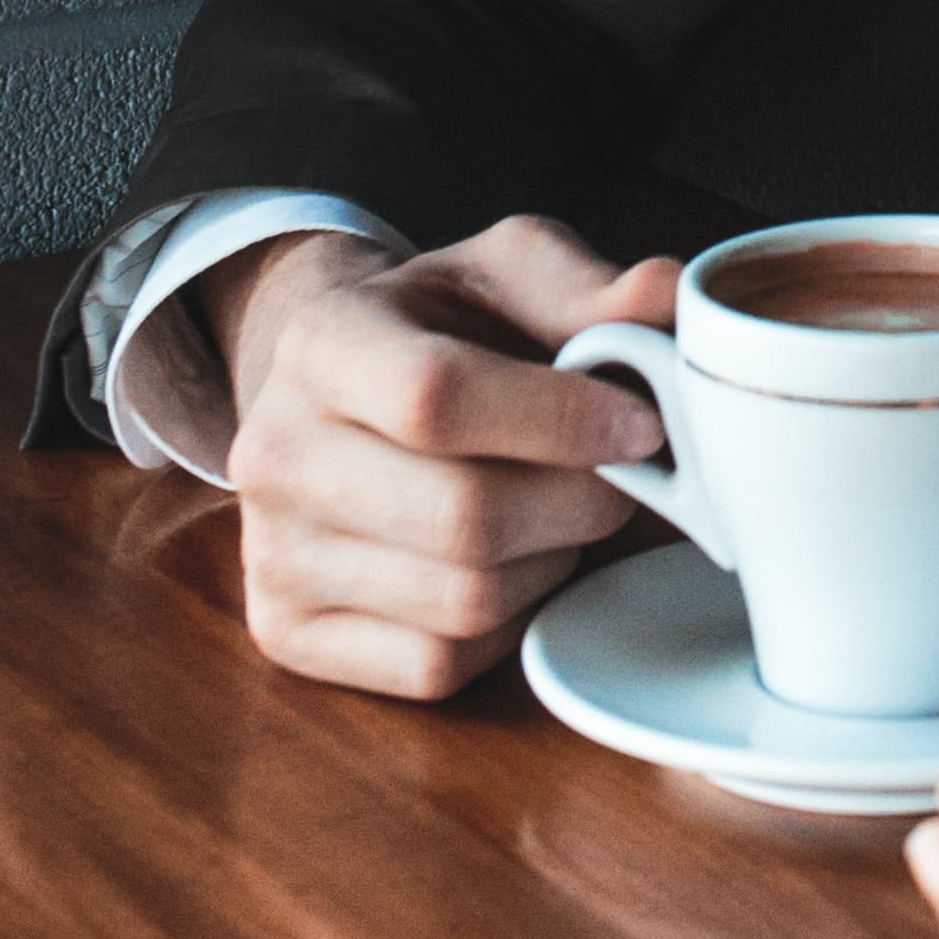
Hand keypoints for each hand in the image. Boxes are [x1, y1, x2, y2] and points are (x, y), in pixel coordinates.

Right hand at [202, 214, 680, 699]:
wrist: (342, 389)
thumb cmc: (443, 330)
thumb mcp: (508, 275)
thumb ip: (588, 287)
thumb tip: (667, 296)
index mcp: (322, 342)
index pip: (437, 397)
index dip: (564, 420)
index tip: (642, 424)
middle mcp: (273, 452)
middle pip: (466, 516)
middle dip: (580, 501)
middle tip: (617, 475)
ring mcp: (271, 553)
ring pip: (466, 600)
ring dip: (550, 561)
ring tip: (552, 510)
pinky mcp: (288, 633)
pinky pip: (439, 662)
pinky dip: (504, 625)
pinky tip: (507, 565)